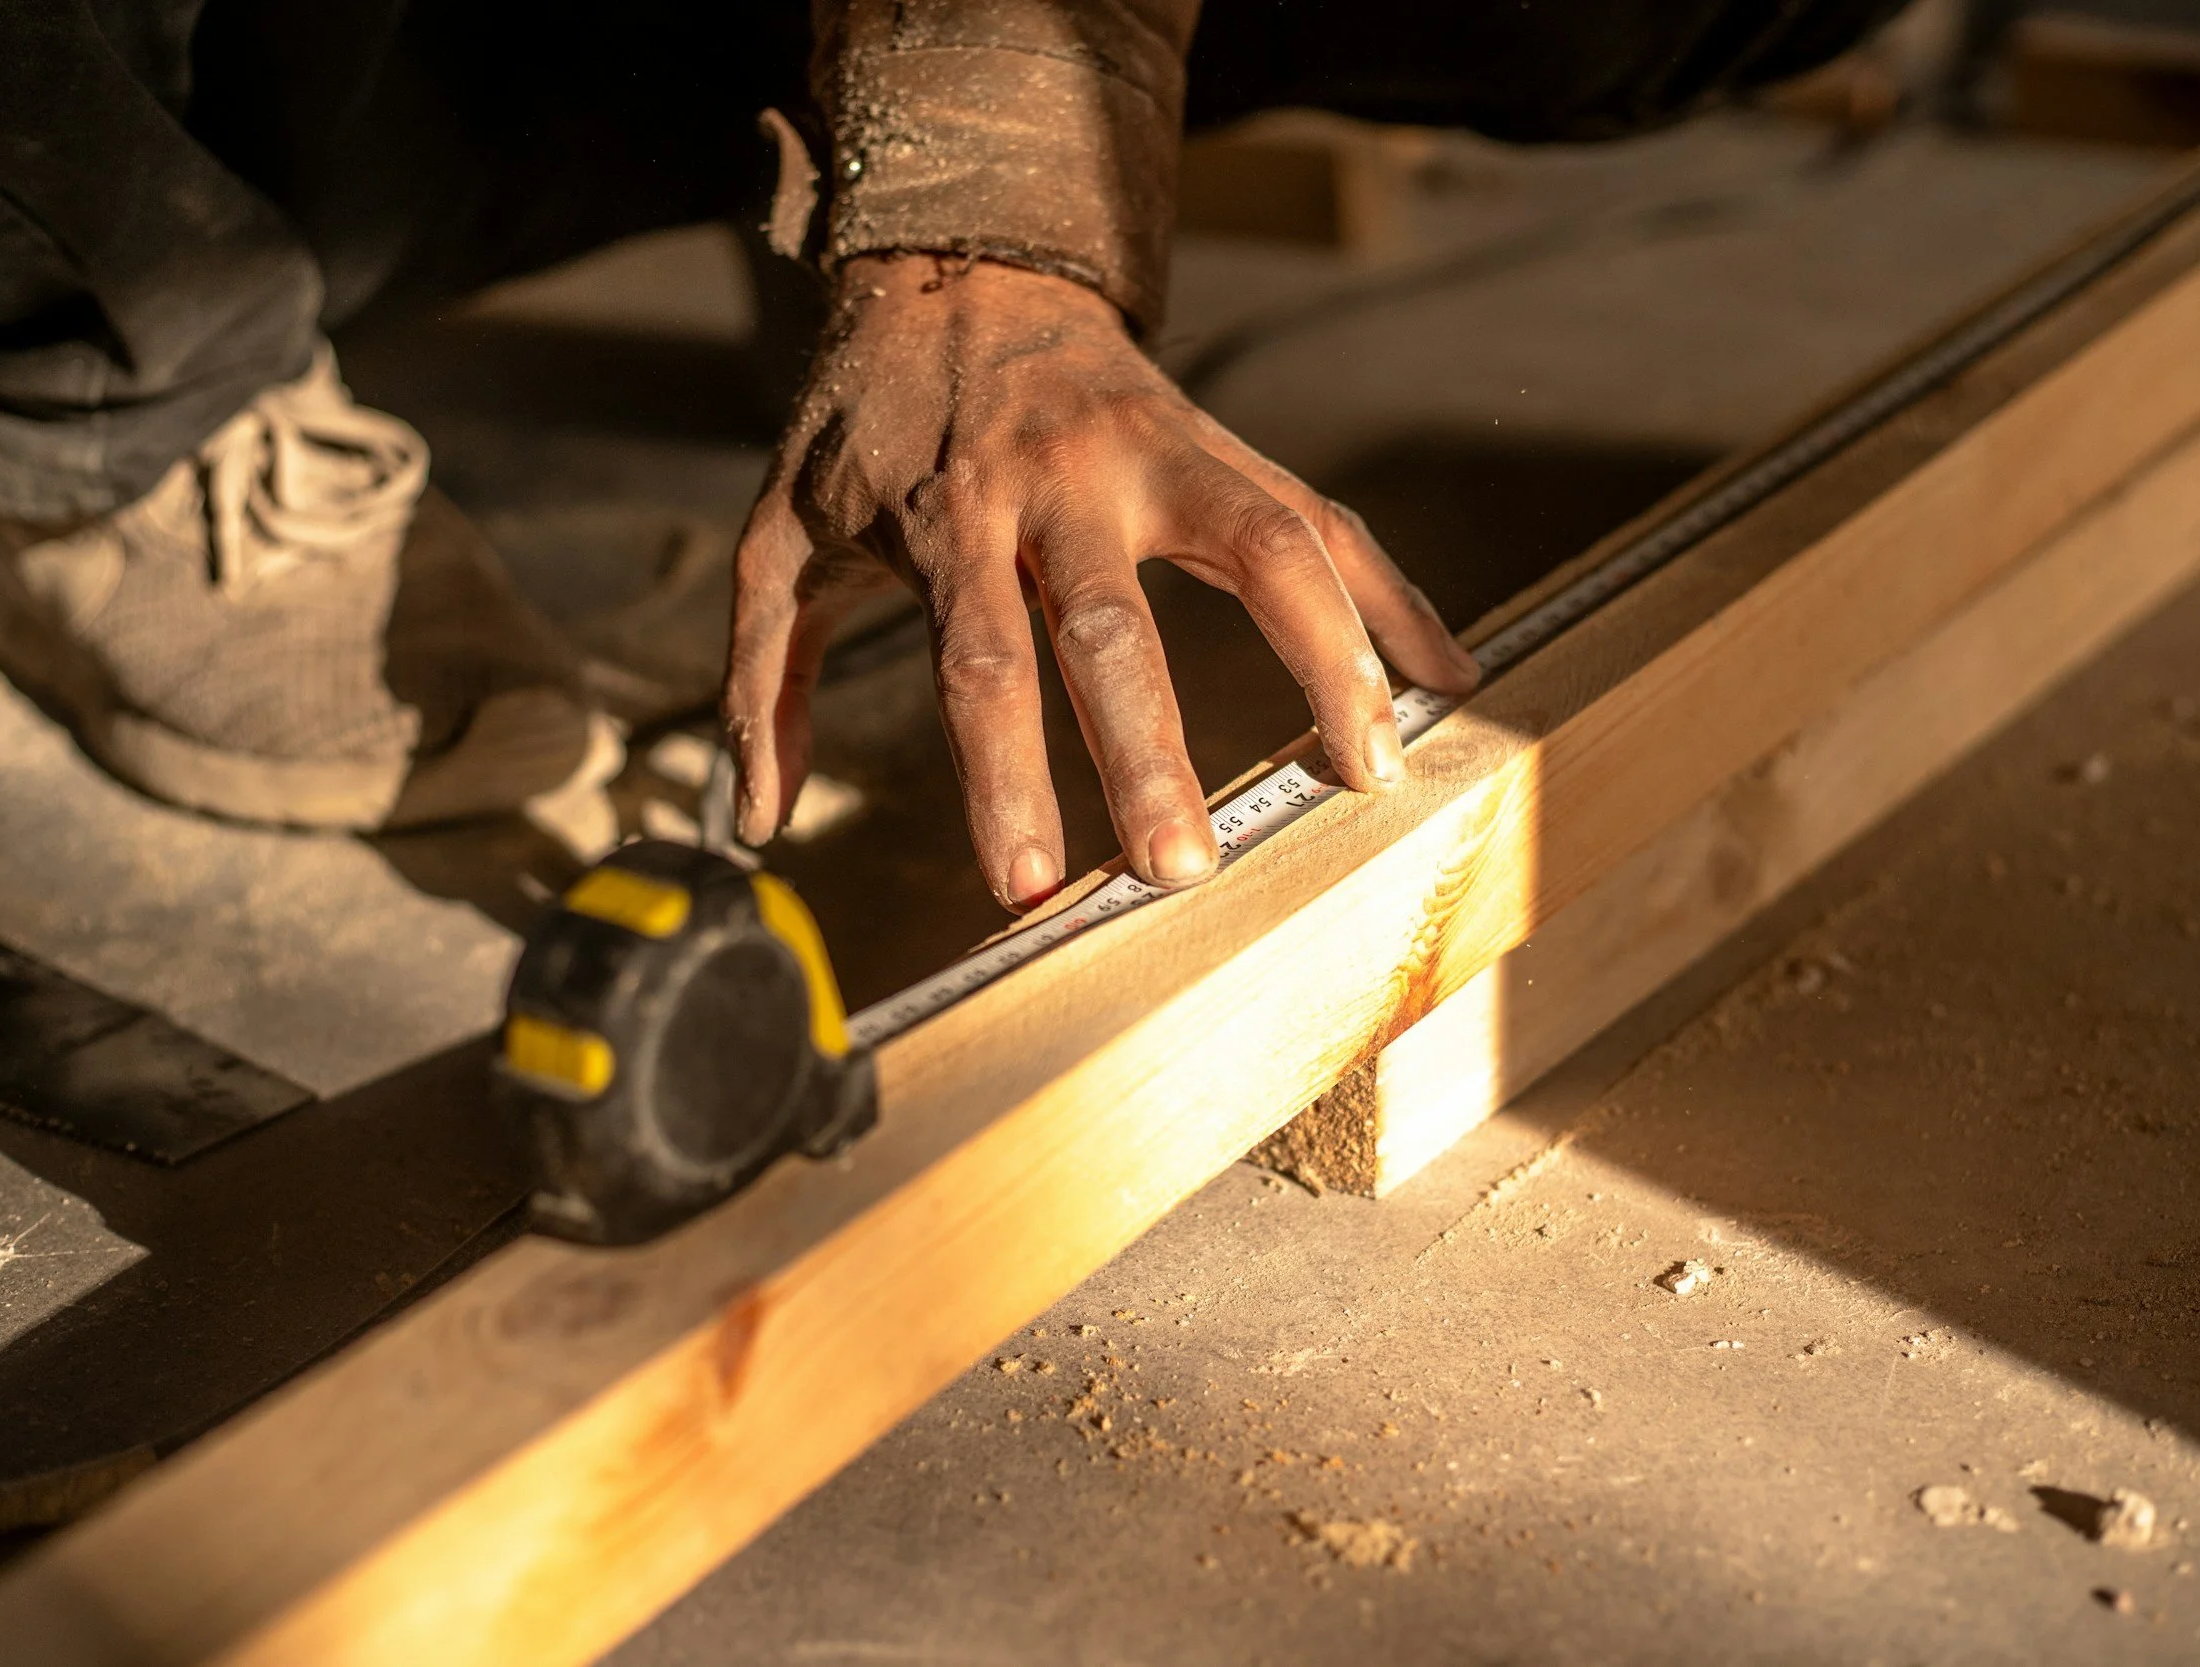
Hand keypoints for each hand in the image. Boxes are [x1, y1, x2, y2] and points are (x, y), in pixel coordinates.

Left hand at [723, 253, 1480, 910]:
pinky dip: (1391, 598)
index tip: (1027, 884)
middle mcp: (1063, 481)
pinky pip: (1323, 521)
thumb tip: (753, 824)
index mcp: (949, 514)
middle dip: (1151, 751)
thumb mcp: (779, 535)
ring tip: (1372, 771)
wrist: (958, 269)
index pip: (979, 661)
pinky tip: (1446, 678)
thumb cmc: (867, 425)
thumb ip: (762, 678)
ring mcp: (1162, 453)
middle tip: (1183, 867)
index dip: (1004, 775)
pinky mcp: (1226, 446)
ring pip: (1265, 547)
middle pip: (1114, 625)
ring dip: (1329, 660)